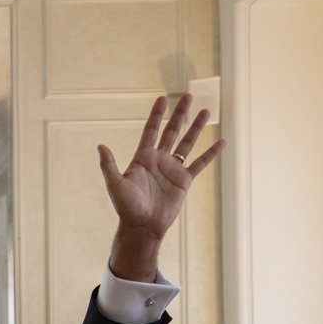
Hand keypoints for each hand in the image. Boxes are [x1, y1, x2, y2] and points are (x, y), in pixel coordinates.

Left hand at [99, 94, 225, 278]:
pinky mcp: (184, 181)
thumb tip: (100, 146)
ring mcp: (172, 169)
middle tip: (188, 96)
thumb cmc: (126, 207)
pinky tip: (222, 142)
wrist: (142, 226)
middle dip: (180, 114)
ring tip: (206, 110)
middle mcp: (159, 160)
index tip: (163, 98)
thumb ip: (109, 164)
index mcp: (142, 158)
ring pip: (187, 143)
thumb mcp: (115, 184)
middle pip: (171, 131)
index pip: (151, 130)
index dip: (157, 114)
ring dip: (197, 127)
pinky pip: (200, 163)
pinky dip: (211, 153)